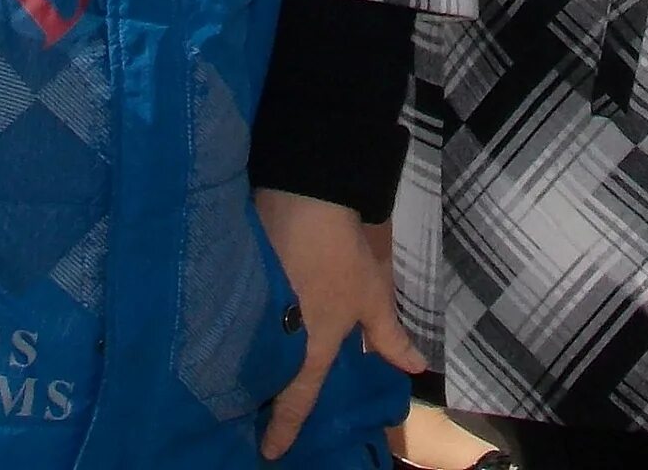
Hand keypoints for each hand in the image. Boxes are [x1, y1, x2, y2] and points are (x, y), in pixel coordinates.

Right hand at [257, 189, 426, 459]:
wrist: (304, 203)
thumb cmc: (342, 256)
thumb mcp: (373, 297)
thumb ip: (390, 337)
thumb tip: (415, 367)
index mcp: (311, 348)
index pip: (298, 399)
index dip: (284, 428)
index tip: (270, 453)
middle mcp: (278, 340)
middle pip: (266, 382)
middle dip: (260, 405)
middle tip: (252, 423)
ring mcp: (254, 315)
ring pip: (249, 358)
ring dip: (247, 375)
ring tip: (240, 390)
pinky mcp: (238, 290)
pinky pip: (236, 328)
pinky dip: (238, 341)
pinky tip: (232, 344)